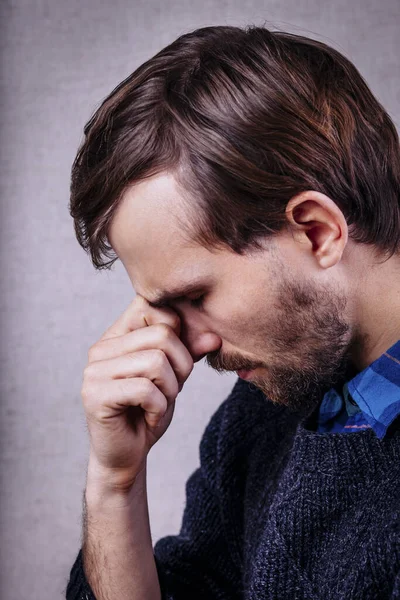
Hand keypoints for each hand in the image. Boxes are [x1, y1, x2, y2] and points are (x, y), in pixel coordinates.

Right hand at [81, 294, 193, 492]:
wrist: (126, 456)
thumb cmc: (147, 411)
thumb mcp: (174, 377)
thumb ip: (189, 353)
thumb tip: (214, 337)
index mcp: (117, 336)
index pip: (151, 305)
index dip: (177, 331)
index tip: (176, 361)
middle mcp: (101, 348)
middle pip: (162, 334)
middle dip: (180, 367)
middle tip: (169, 390)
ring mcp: (94, 371)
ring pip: (156, 361)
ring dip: (170, 389)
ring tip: (158, 404)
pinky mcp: (95, 395)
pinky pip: (146, 389)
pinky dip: (158, 407)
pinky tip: (148, 416)